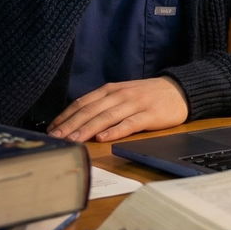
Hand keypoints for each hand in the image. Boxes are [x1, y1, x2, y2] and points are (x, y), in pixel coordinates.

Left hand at [46, 76, 188, 142]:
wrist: (178, 89)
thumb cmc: (147, 96)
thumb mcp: (122, 94)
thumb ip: (103, 105)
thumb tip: (77, 120)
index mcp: (110, 90)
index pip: (82, 103)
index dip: (65, 116)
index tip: (51, 129)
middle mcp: (119, 95)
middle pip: (90, 111)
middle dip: (70, 125)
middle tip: (56, 138)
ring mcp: (134, 104)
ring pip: (106, 117)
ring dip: (87, 129)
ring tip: (73, 140)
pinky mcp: (149, 115)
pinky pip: (129, 124)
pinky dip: (115, 131)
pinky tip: (103, 138)